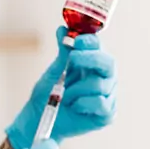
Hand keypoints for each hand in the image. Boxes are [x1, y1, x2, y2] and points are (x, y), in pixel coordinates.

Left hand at [6, 27, 116, 148]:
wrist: (41, 119)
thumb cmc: (48, 94)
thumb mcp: (54, 70)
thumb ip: (63, 52)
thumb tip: (62, 29)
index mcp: (93, 63)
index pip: (98, 46)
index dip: (90, 41)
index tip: (76, 41)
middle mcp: (105, 77)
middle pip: (108, 62)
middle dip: (89, 59)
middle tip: (72, 60)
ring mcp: (108, 95)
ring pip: (99, 84)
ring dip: (76, 89)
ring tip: (65, 96)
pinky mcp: (107, 113)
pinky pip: (100, 103)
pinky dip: (83, 104)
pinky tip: (75, 107)